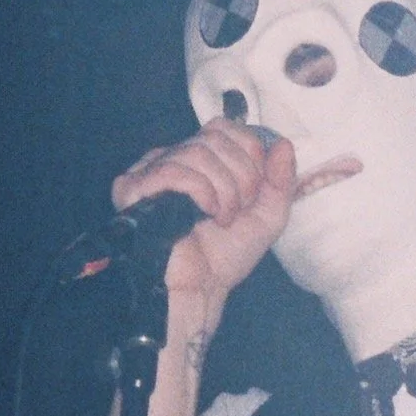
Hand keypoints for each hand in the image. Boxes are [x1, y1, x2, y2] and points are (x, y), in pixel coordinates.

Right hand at [108, 120, 310, 318]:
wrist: (201, 288)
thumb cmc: (226, 255)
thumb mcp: (268, 214)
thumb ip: (280, 180)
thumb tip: (283, 143)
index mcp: (198, 161)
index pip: (222, 127)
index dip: (248, 152)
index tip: (253, 191)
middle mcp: (170, 160)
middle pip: (213, 137)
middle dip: (241, 174)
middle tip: (238, 209)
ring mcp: (148, 172)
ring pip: (197, 152)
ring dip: (224, 189)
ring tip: (222, 217)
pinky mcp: (132, 189)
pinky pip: (173, 170)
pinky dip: (201, 191)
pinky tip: (204, 214)